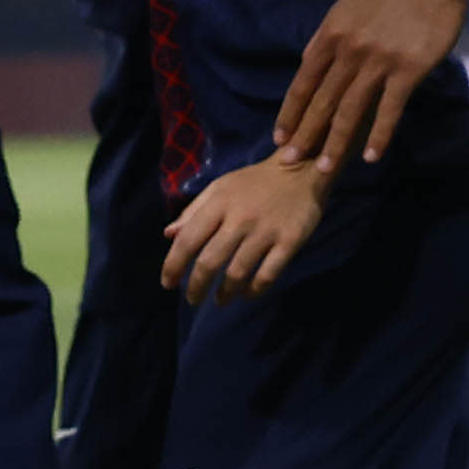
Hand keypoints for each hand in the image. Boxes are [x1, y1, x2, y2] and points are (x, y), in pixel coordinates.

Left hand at [160, 153, 330, 303]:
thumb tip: (169, 235)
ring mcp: (266, 231)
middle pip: (210, 262)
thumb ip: (193, 211)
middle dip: (196, 287)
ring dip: (225, 293)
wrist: (301, 169)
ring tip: (220, 300)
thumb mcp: (220, 188)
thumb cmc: (254, 182)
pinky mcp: (290, 241)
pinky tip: (247, 294)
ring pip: (238, 273)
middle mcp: (240, 218)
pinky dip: (254, 290)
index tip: (168, 283)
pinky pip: (268, 274)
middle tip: (193, 300)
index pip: (188, 240)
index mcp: (219, 203)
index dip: (173, 266)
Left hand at [275, 0, 466, 171]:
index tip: (280, 138)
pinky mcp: (408, 70)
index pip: (303, 83)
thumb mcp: (345, 8)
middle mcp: (350, 51)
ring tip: (325, 168)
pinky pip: (389, 110)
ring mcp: (379, 62)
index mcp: (331, 36)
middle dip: (305, 134)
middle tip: (291, 162)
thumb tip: (304, 62)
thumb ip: (324, 37)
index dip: (290, 113)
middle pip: (322, 101)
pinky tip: (370, 157)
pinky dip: (378, 136)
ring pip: (351, 110)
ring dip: (336, 143)